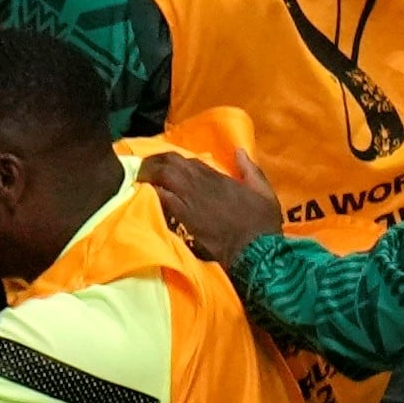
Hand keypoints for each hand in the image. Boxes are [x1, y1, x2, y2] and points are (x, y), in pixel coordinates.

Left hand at [142, 146, 282, 264]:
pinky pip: (161, 198)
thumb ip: (250, 170)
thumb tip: (239, 151)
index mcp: (219, 177)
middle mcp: (202, 183)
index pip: (190, 161)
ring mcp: (191, 199)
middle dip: (154, 163)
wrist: (256, 250)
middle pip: (171, 163)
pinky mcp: (183, 217)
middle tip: (144, 170)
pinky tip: (144, 196)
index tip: (167, 169)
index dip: (175, 162)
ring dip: (148, 176)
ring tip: (139, 181)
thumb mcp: (264, 192)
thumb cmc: (262, 224)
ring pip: (162, 176)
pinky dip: (151, 194)